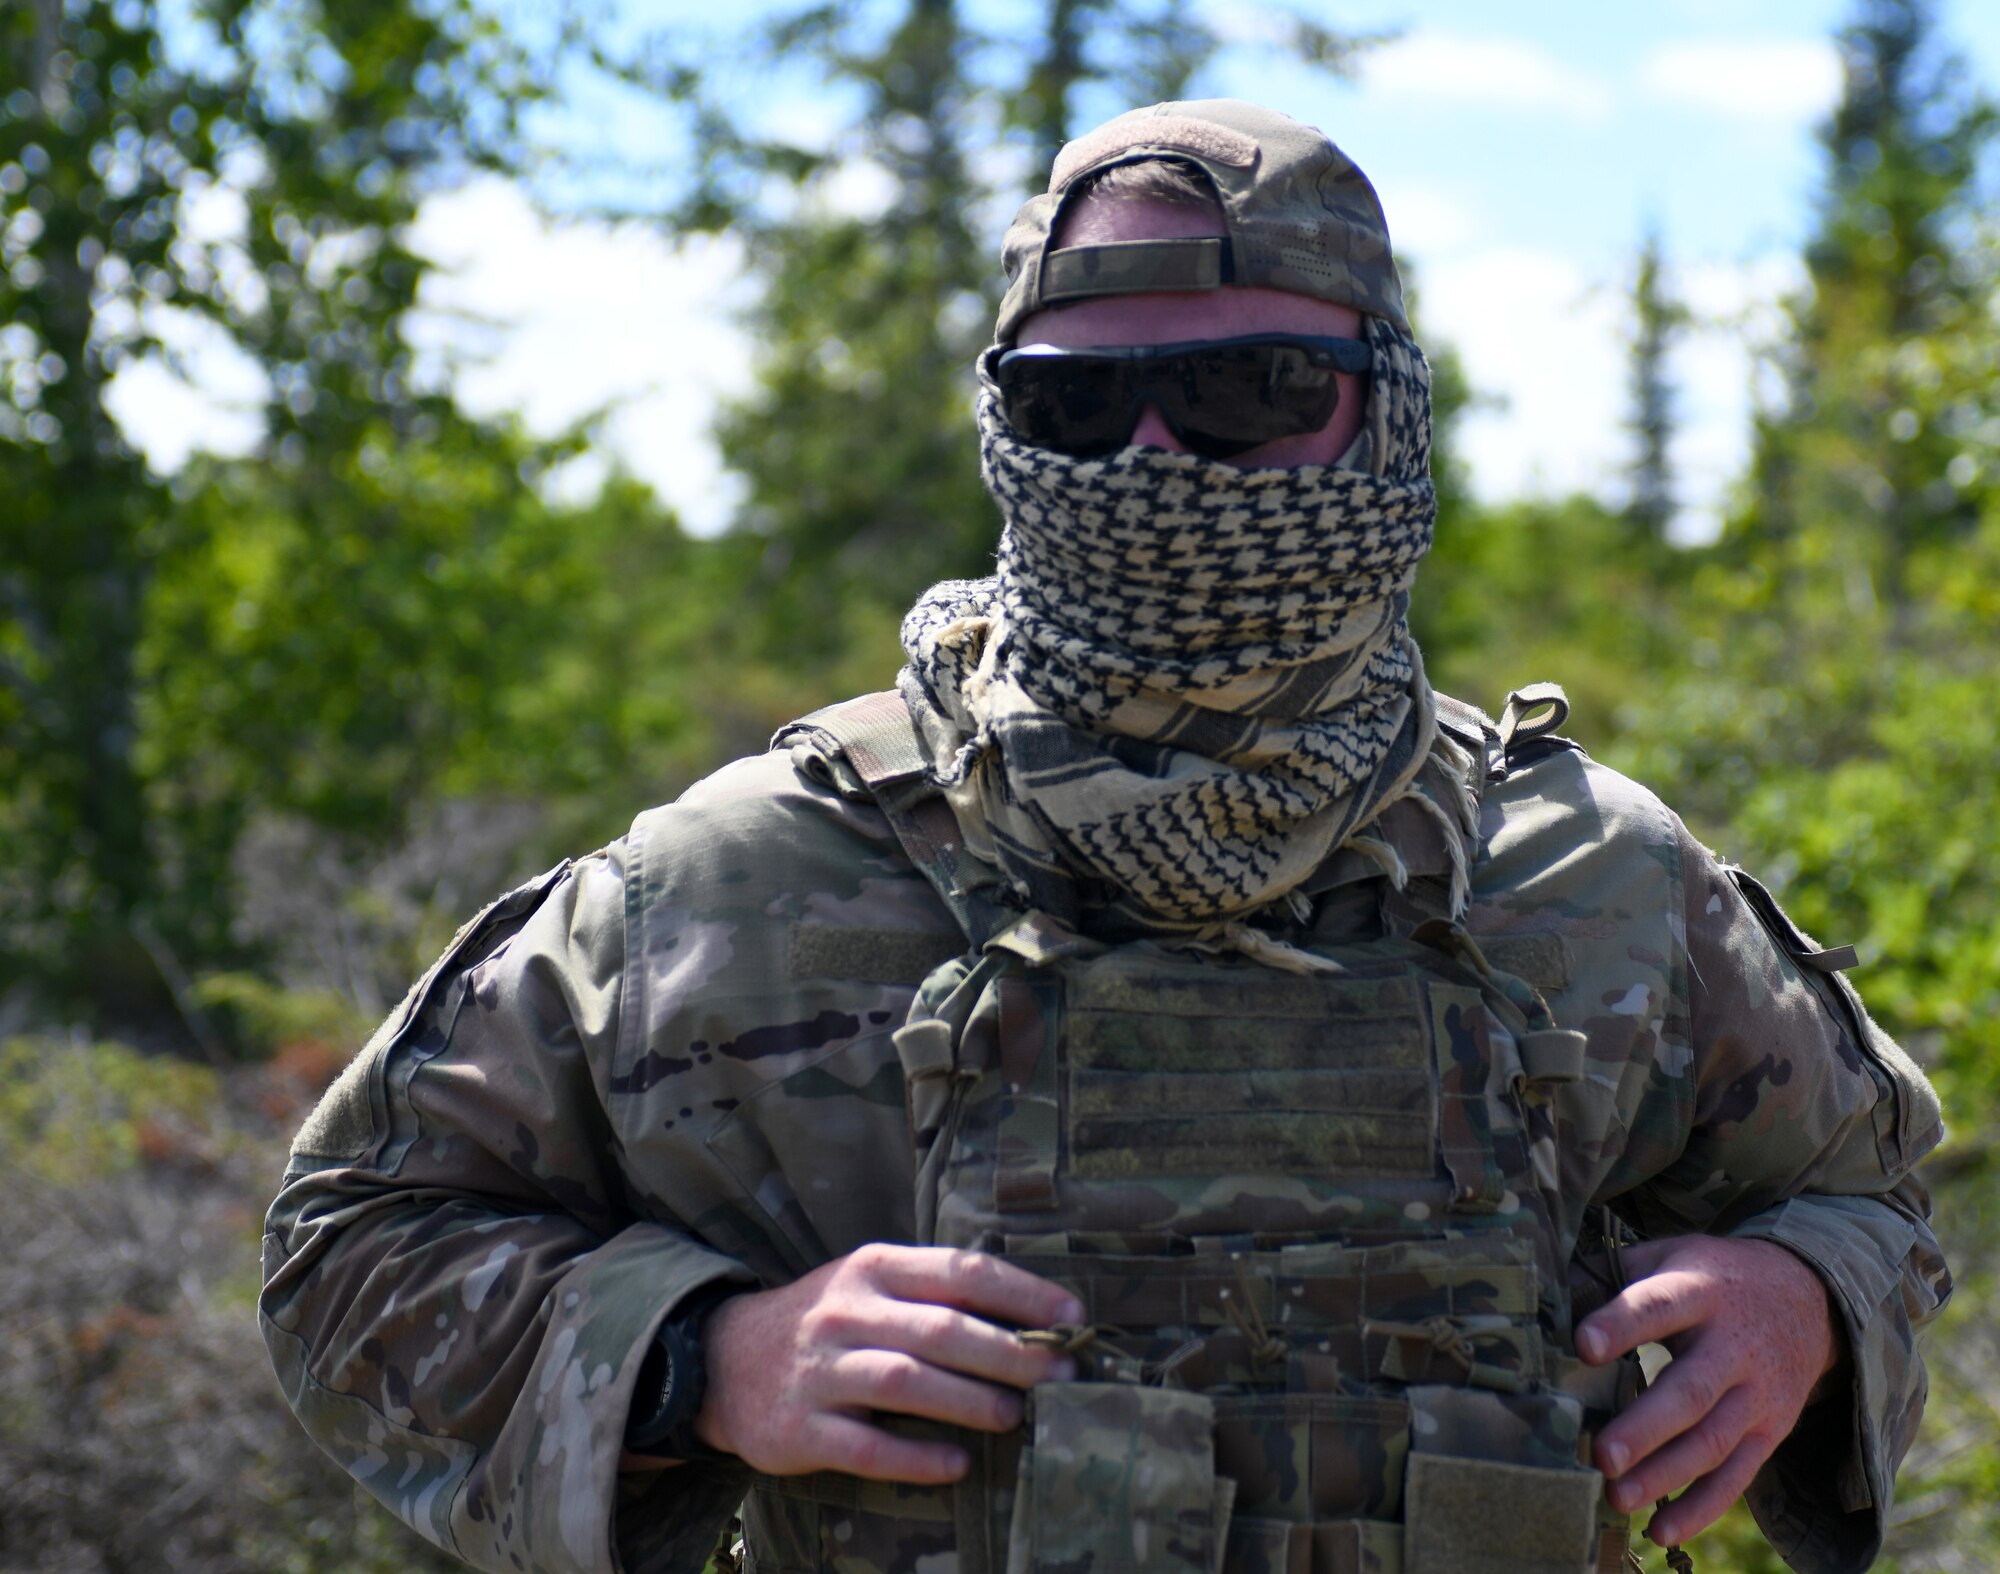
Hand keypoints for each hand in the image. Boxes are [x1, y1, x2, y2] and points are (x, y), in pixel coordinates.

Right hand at [692, 1243, 1081, 1482]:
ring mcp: (821, 1370)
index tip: (1073, 1317)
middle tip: (1060, 1375)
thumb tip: (1033, 1316)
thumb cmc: (826, 1322)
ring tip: (1016, 1417)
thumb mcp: (871, 1285)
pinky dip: (916, 1456)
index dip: (1022, 1293)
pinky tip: (957, 1463)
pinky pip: (866, 1445)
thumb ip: (936, 1293)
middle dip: (1010, 1353)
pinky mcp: (801, 1428)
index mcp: (875, 1268)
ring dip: (970, 1400)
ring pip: (906, 1382)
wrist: (724, 1360)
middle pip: (941, 1329)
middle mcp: (847, 1312)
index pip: (960, 1270)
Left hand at [1577, 1234, 1843, 1546]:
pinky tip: (1661, 1529)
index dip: (1622, 1323)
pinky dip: (1699, 1507)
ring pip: (1712, 1441)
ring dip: (1665, 1475)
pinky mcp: (1769, 1432)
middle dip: (1646, 1427)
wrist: (1807, 1298)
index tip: (1582, 1344)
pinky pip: (1736, 1476)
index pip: (1659, 1306)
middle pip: (1691, 1390)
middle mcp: (1734, 1347)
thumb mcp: (1668, 1255)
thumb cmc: (1710, 1277)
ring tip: (1616, 1497)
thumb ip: (1611, 1274)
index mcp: (1701, 1291)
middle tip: (1602, 1456)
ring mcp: (1756, 1395)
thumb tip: (1546, 1298)